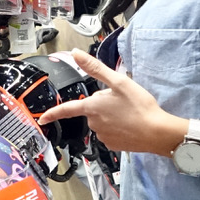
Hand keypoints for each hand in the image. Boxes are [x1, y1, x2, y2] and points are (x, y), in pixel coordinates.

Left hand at [37, 49, 183, 154]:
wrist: (157, 132)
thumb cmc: (139, 105)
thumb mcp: (118, 81)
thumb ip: (95, 67)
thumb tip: (75, 53)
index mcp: (92, 107)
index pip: (67, 109)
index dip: (53, 114)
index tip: (42, 119)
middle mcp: (94, 123)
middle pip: (92, 109)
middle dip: (104, 104)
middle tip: (123, 101)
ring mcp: (103, 136)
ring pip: (102, 121)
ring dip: (112, 116)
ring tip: (129, 113)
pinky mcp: (113, 145)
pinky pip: (111, 133)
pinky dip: (119, 128)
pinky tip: (130, 125)